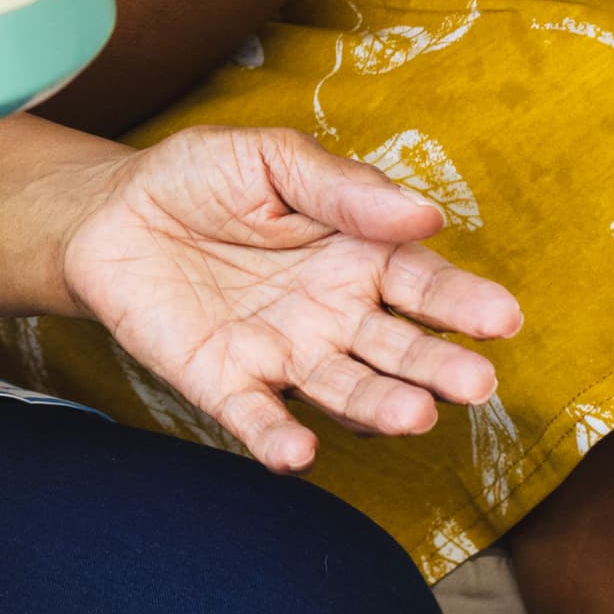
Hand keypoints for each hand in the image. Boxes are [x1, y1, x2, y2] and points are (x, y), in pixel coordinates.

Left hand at [57, 125, 522, 470]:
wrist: (110, 211)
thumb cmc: (201, 178)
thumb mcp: (271, 159)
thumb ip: (343, 187)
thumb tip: (425, 213)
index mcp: (357, 255)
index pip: (422, 284)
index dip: (463, 302)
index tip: (503, 318)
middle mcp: (334, 316)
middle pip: (397, 349)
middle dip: (438, 368)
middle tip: (476, 384)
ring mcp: (283, 355)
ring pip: (343, 390)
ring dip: (379, 408)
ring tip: (414, 418)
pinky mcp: (225, 383)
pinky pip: (257, 417)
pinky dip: (278, 439)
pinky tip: (298, 454)